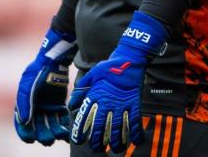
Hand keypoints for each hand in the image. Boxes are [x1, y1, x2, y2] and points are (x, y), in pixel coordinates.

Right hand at [14, 27, 77, 144]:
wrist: (54, 61)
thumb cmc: (37, 72)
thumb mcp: (27, 86)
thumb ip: (24, 103)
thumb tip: (24, 121)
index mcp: (24, 105)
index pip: (22, 124)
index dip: (24, 133)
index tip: (30, 139)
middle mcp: (35, 108)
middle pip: (38, 127)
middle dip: (42, 135)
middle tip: (48, 140)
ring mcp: (47, 107)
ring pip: (50, 125)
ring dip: (54, 132)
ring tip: (60, 135)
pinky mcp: (59, 105)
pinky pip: (61, 119)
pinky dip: (64, 126)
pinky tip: (67, 131)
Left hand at [68, 11, 166, 152]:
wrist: (128, 59)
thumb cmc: (108, 68)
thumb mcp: (91, 76)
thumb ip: (81, 90)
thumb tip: (71, 105)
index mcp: (96, 95)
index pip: (86, 116)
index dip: (81, 129)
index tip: (78, 139)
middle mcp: (108, 101)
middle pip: (101, 126)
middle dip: (98, 140)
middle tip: (96, 148)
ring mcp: (122, 103)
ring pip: (118, 128)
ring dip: (117, 141)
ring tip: (115, 149)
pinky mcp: (134, 103)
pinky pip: (135, 121)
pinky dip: (136, 133)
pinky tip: (136, 142)